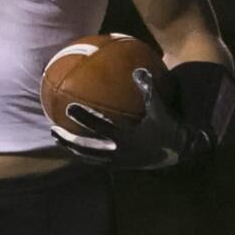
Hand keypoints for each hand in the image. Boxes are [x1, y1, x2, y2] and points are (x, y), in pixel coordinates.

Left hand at [50, 68, 209, 169]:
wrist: (182, 153)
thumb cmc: (169, 128)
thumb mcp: (160, 109)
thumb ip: (149, 89)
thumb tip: (138, 68)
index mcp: (129, 139)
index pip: (102, 128)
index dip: (86, 118)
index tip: (69, 106)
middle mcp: (121, 154)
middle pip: (89, 149)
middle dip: (69, 140)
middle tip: (53, 129)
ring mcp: (119, 163)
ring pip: (90, 158)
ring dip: (73, 149)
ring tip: (57, 138)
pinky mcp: (120, 165)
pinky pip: (97, 160)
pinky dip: (84, 153)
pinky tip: (73, 144)